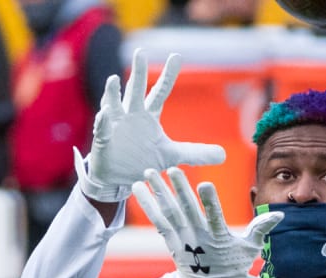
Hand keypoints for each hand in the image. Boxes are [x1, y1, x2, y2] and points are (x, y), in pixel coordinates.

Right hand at [74, 49, 226, 202]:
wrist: (120, 178)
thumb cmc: (143, 160)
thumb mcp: (173, 156)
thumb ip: (196, 153)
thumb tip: (223, 155)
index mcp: (147, 116)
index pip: (160, 92)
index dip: (169, 75)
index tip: (177, 56)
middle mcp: (131, 115)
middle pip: (136, 91)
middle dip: (138, 73)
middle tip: (140, 53)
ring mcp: (115, 126)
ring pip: (113, 105)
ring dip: (112, 93)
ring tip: (113, 80)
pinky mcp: (103, 141)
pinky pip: (102, 130)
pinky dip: (103, 123)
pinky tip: (104, 116)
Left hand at [132, 167, 283, 277]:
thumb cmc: (234, 267)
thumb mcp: (250, 249)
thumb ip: (261, 229)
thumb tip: (280, 214)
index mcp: (220, 240)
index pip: (215, 218)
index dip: (210, 202)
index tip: (205, 184)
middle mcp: (199, 239)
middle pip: (188, 211)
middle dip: (180, 189)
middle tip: (172, 168)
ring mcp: (183, 241)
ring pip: (169, 213)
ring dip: (158, 192)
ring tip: (149, 173)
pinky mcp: (172, 243)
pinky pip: (158, 221)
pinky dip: (149, 205)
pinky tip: (139, 189)